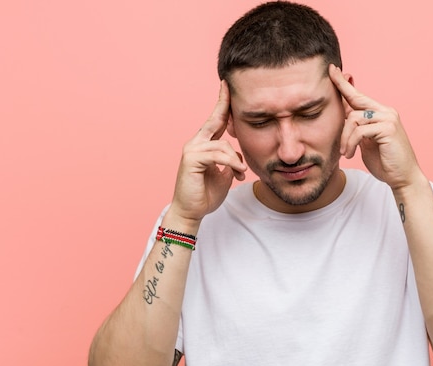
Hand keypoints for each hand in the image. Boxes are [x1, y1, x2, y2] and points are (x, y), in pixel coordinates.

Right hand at [167, 81, 246, 225]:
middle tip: (229, 86)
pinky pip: (217, 154)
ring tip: (241, 173)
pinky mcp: (191, 159)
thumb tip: (239, 156)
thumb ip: (231, 162)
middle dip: (223, 103)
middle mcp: (196, 143)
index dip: (222, 104)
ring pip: (223, 145)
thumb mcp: (225, 176)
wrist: (191, 212)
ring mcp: (192, 149)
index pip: (215, 121)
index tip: (227, 86)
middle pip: (214, 120)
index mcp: (205, 145)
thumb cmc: (206, 195)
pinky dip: (230, 163)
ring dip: (236, 160)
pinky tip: (237, 172)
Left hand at [329, 64, 424, 190]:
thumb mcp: (365, 143)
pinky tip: (350, 154)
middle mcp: (386, 112)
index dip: (345, 83)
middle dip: (341, 88)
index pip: (359, 96)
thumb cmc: (385, 162)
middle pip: (356, 100)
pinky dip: (351, 143)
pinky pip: (360, 131)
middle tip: (329, 74)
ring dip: (344, 138)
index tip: (333, 70)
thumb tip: (343, 116)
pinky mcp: (388, 128)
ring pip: (354, 119)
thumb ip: (357, 129)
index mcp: (380, 114)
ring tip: (345, 152)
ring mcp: (388, 118)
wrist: (403, 178)